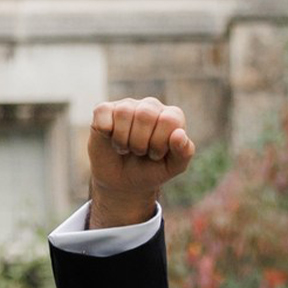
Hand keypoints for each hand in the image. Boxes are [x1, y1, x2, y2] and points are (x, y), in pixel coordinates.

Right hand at [84, 98, 194, 226]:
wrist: (122, 181)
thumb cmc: (150, 169)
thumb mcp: (172, 167)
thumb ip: (184, 152)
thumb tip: (179, 133)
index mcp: (172, 116)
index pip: (169, 120)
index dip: (160, 143)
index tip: (156, 154)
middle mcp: (151, 106)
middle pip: (145, 114)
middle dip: (140, 143)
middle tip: (140, 152)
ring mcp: (127, 106)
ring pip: (124, 113)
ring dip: (123, 140)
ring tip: (126, 148)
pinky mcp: (104, 110)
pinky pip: (103, 113)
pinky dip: (106, 132)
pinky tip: (110, 138)